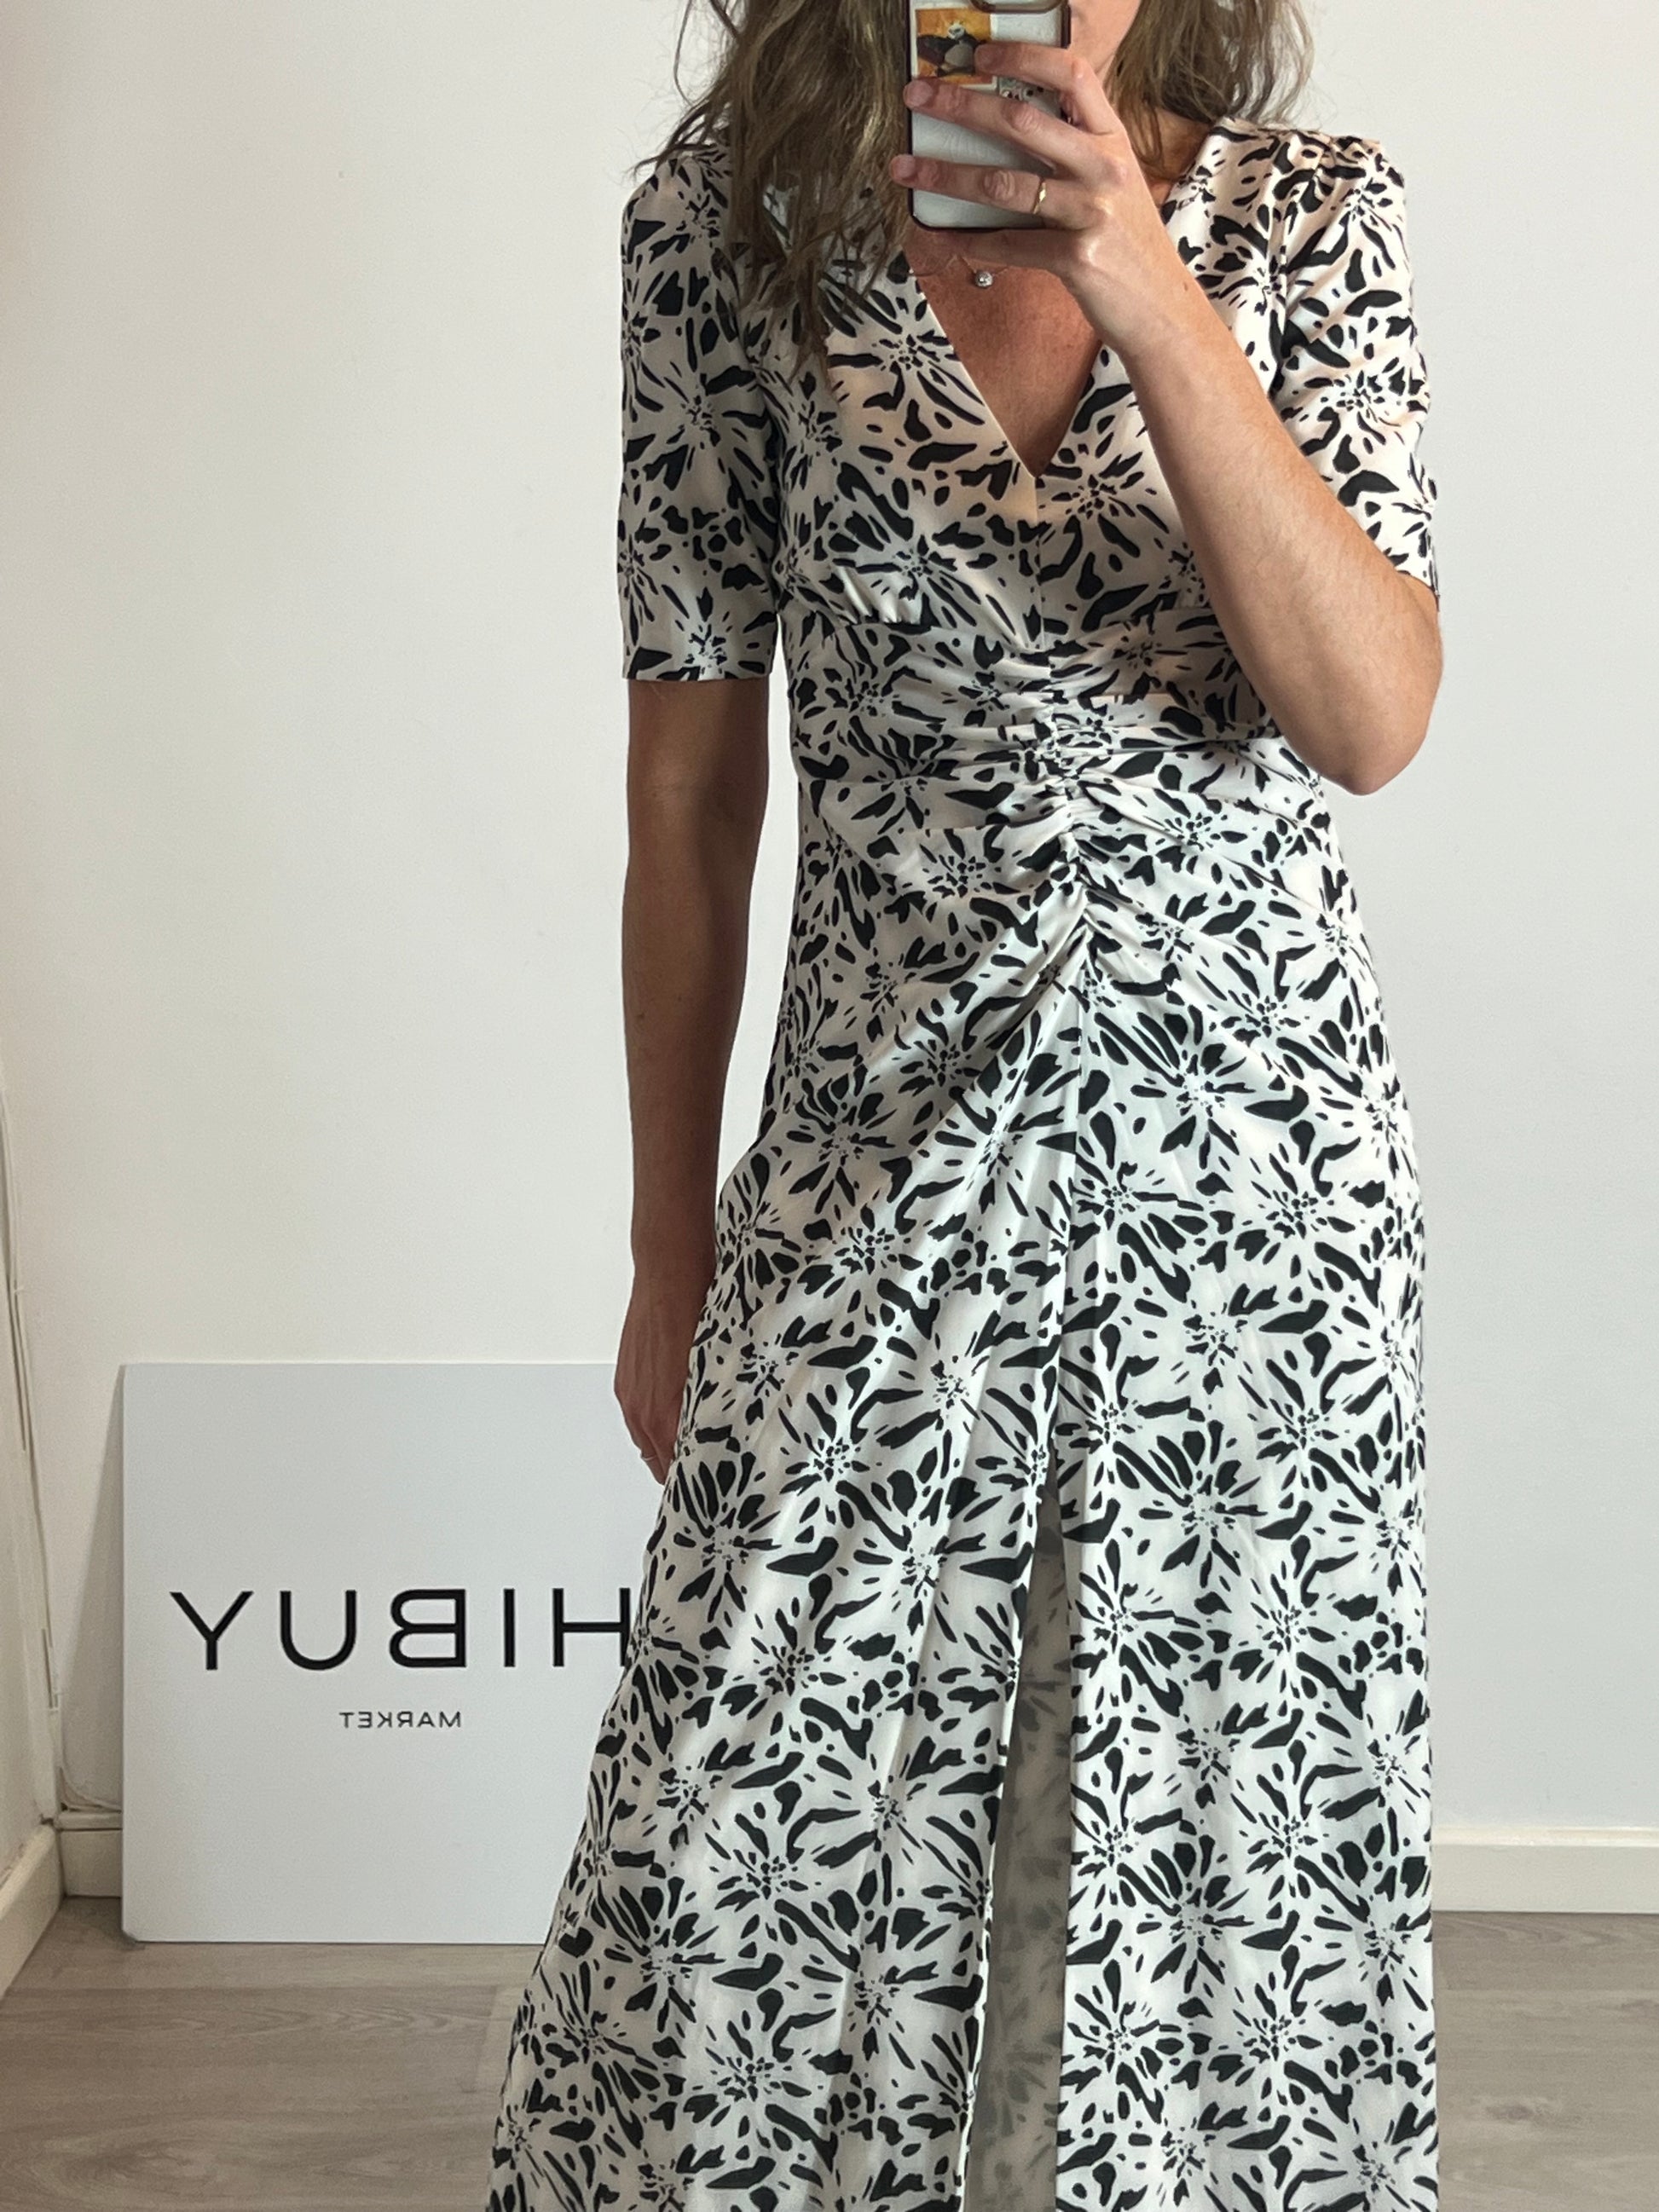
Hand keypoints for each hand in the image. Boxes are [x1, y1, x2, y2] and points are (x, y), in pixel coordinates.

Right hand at [615, 1264, 710, 1485]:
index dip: (700, 1482)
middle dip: (683, 1473)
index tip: (719, 1491)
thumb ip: (722, 1403)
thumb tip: (737, 1428)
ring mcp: (631, 1397)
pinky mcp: (625, 1383)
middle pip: (661, 1464)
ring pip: (648, 1444)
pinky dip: (655, 1429)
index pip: (681, 1467)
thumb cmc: (700, 1307)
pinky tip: (674, 1423)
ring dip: (667, 1452)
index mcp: (669, 1413)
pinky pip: (639, 1421)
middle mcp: (644, 1411)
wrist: (669, 1270)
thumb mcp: (722, 1362)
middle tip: (709, 1479)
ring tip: (692, 1455)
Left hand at [892, 41, 1204, 361]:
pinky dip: (973, 242)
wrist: (1159, 309)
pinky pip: (1010, 244)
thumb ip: (1076, 151)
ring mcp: (1092, 212)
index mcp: (1113, 139)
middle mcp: (1105, 167)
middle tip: (919, 98)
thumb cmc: (1127, 245)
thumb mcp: (1113, 183)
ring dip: (946, 174)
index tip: (979, 57)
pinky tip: (948, 237)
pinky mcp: (1078, 258)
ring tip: (906, 169)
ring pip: (1004, 183)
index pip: (1072, 74)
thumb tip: (1012, 125)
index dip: (1023, 57)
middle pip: (1022, 120)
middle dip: (961, 105)